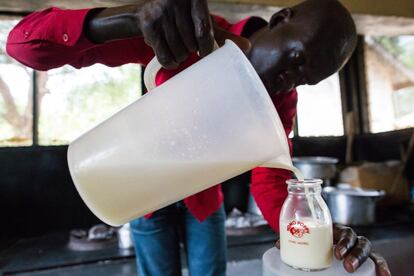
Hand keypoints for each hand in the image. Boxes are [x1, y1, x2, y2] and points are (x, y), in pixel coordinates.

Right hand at [137, 0, 249, 67]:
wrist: (147, 13)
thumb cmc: (182, 19)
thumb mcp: (202, 22)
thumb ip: (222, 34)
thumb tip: (247, 46)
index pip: (204, 30)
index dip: (205, 47)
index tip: (205, 55)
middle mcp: (176, 2)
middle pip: (191, 43)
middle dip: (191, 51)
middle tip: (189, 49)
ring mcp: (161, 13)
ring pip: (178, 50)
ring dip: (181, 58)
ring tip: (180, 51)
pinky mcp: (149, 25)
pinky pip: (164, 55)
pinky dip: (170, 62)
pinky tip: (172, 60)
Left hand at [275, 224, 390, 274]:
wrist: (320, 236)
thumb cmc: (316, 236)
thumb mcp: (308, 236)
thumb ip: (294, 237)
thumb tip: (279, 244)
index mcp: (337, 231)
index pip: (346, 233)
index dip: (344, 242)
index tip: (337, 254)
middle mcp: (350, 238)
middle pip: (359, 241)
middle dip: (354, 253)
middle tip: (345, 264)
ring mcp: (357, 247)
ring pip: (368, 250)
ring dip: (363, 259)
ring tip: (353, 269)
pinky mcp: (363, 258)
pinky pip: (376, 260)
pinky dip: (381, 267)